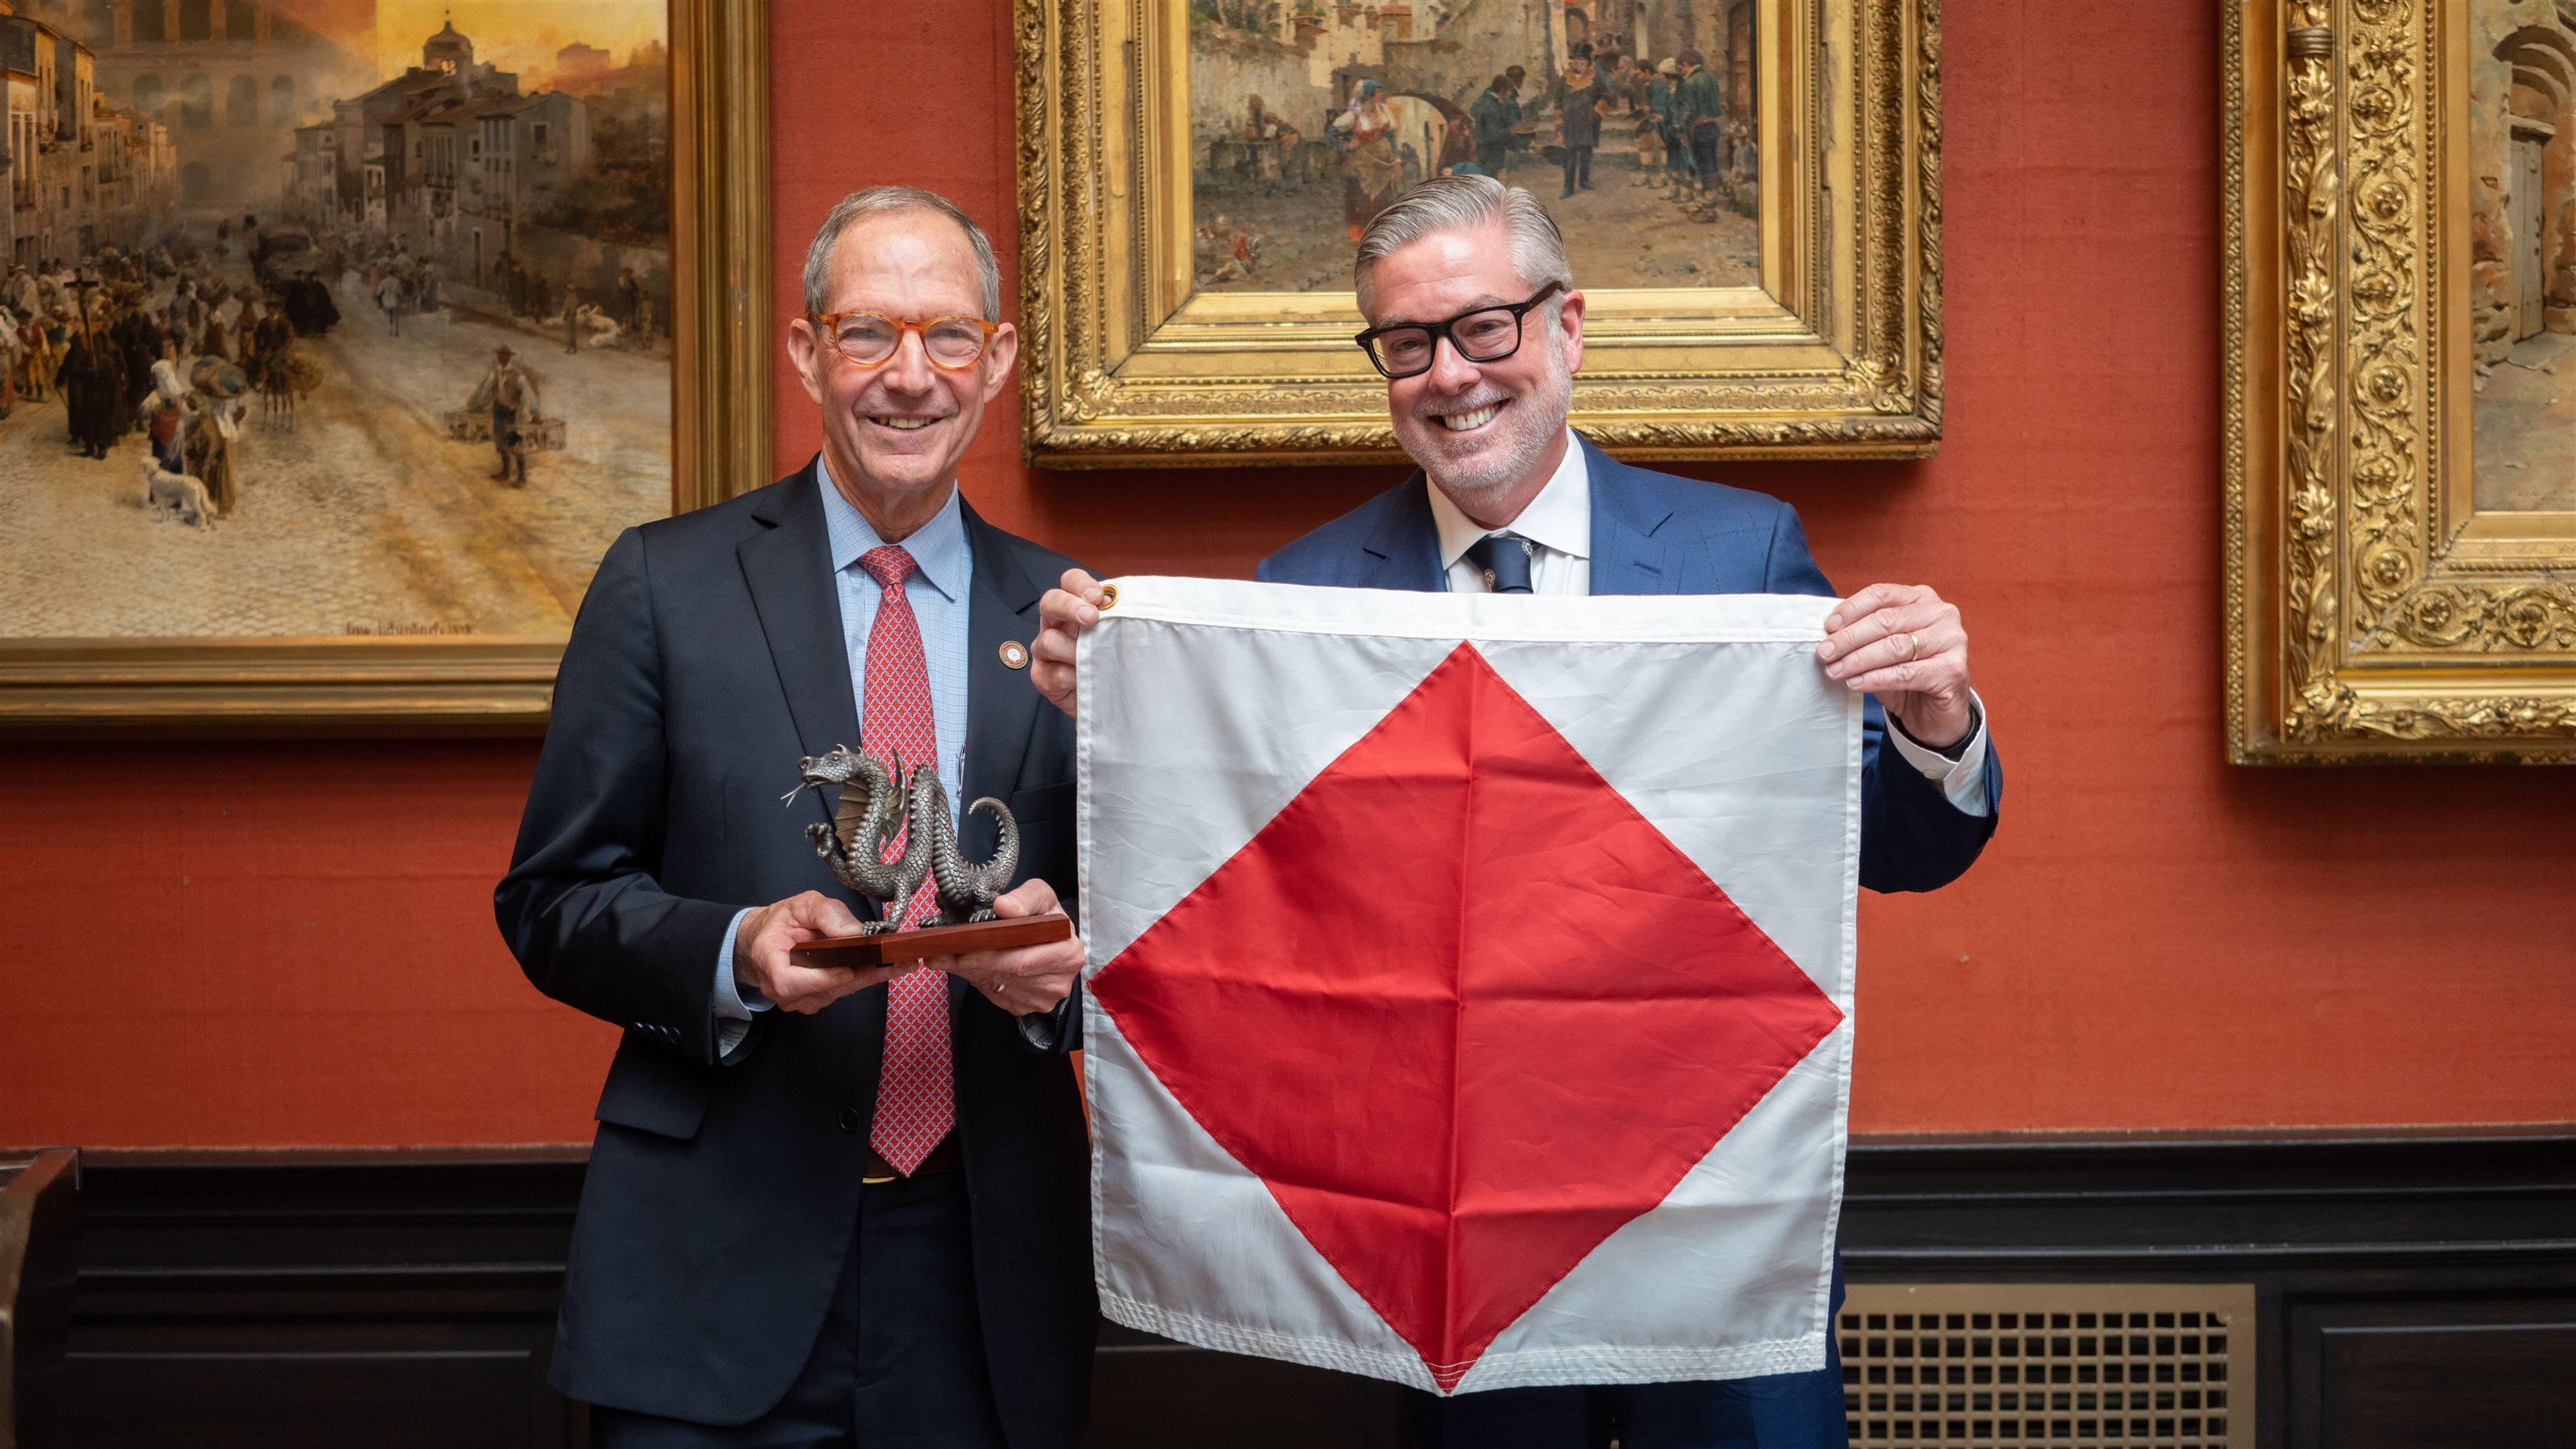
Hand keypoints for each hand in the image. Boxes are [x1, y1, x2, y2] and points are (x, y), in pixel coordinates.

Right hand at [732, 891, 911, 1014]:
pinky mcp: (813, 1000)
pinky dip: (861, 978)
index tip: (849, 970)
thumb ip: (825, 913)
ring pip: (837, 992)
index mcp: (770, 963)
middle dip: (863, 975)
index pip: (791, 981)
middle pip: (825, 989)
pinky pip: (840, 991)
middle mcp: (782, 990)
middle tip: (898, 963)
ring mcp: (798, 999)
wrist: (763, 940)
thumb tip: (853, 931)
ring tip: (899, 963)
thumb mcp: (800, 905)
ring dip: (867, 977)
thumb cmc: (779, 922)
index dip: (823, 978)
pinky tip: (882, 967)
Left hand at [924, 878, 1082, 1018]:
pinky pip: (994, 996)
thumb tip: (1004, 906)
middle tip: (940, 953)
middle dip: (972, 962)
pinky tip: (966, 966)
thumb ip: (1026, 898)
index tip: (962, 946)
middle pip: (1007, 975)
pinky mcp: (1026, 1007)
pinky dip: (976, 981)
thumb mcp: (1041, 896)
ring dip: (968, 972)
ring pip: (996, 987)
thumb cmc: (1046, 918)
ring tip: (946, 956)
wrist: (1051, 943)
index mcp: (1068, 953)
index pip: (1023, 959)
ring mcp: (1042, 999)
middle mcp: (1059, 982)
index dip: (990, 954)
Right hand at [1031, 567, 1109, 717]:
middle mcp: (1056, 624)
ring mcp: (1045, 651)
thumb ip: (1123, 617)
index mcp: (1075, 608)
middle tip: (1091, 617)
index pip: (1070, 582)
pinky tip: (1087, 680)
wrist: (1109, 701)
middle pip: (1050, 601)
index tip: (1099, 596)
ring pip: (1049, 640)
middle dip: (1069, 606)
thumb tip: (1141, 603)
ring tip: (1096, 660)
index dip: (1080, 584)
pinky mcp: (1043, 677)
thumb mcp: (1121, 635)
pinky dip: (1074, 677)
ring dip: (1074, 650)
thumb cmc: (1114, 662)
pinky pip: (1054, 673)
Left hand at [1815, 583, 1975, 750]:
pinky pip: (1906, 673)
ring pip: (1895, 646)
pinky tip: (1855, 683)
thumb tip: (1828, 632)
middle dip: (1850, 638)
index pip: (1882, 595)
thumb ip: (1863, 633)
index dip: (1852, 609)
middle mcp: (1941, 613)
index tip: (1828, 627)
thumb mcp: (1883, 646)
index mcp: (1922, 598)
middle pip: (1886, 621)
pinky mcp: (1952, 670)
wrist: (1936, 712)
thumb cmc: (1906, 673)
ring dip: (1859, 660)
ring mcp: (1952, 640)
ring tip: (1835, 671)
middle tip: (1824, 653)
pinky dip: (1876, 678)